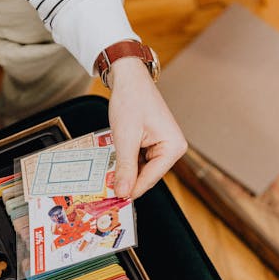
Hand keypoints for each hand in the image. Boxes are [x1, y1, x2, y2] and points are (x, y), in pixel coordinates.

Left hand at [107, 57, 187, 198]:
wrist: (128, 79)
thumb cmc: (131, 100)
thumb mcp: (125, 138)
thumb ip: (125, 167)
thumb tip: (123, 191)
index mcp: (173, 147)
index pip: (150, 179)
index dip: (131, 190)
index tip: (115, 200)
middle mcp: (172, 148)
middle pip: (146, 176)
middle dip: (126, 181)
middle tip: (105, 190)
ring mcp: (162, 147)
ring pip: (140, 170)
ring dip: (124, 172)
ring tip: (106, 174)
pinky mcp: (151, 144)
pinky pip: (137, 161)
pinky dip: (124, 162)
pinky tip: (112, 162)